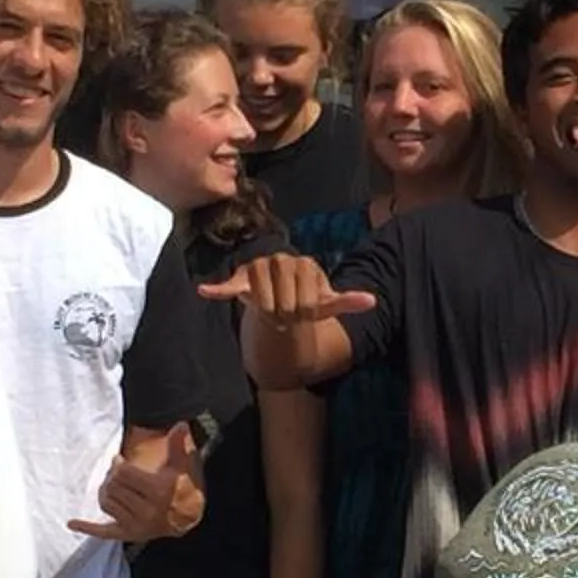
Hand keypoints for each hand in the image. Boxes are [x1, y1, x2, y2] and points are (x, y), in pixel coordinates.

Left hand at [70, 422, 202, 543]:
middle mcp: (147, 511)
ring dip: (105, 491)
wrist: (188, 516)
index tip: (120, 461)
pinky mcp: (129, 535)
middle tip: (117, 472)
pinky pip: (104, 532)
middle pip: (113, 487)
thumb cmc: (182, 486)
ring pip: (106, 503)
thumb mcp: (181, 464)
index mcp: (159, 492)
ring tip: (112, 485)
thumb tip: (180, 424)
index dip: (118, 464)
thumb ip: (178, 444)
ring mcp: (137, 525)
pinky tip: (72, 524)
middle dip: (112, 476)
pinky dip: (88, 528)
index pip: (123, 473)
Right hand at [197, 252, 375, 324]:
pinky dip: (217, 290)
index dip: (305, 315)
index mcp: (304, 264)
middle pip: (283, 301)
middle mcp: (281, 260)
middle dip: (286, 315)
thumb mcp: (326, 302)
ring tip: (271, 313)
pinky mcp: (239, 279)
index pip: (305, 300)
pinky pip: (228, 285)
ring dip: (267, 312)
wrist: (281, 294)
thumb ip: (346, 301)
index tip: (304, 317)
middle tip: (286, 317)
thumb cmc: (306, 297)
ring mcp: (258, 268)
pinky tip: (204, 291)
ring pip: (261, 298)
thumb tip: (373, 301)